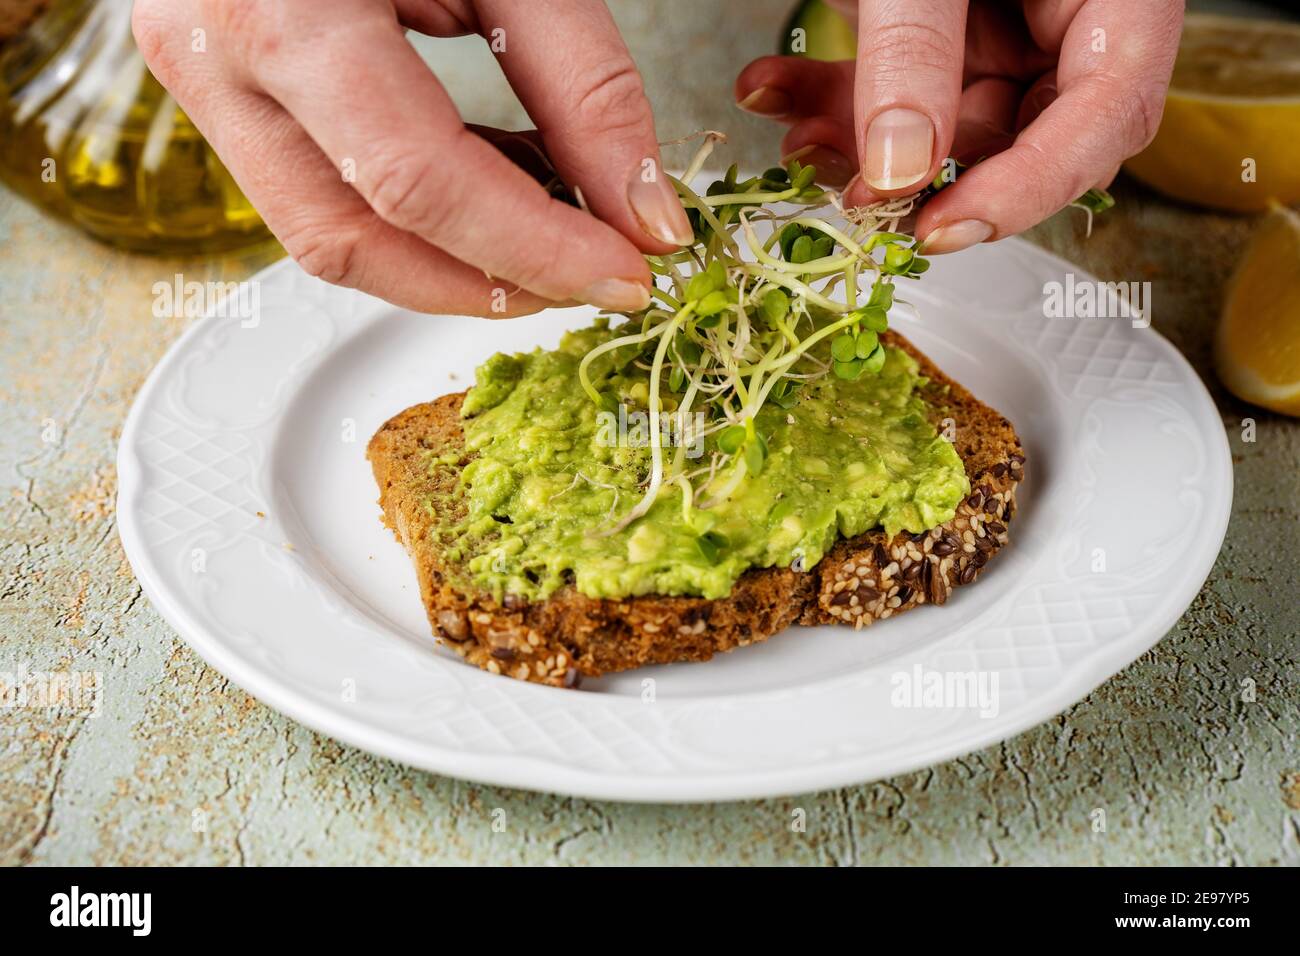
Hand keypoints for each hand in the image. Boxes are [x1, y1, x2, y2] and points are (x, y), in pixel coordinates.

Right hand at [133, 0, 692, 315]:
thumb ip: (584, 83)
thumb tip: (641, 215)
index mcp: (280, 9)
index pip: (416, 181)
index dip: (534, 249)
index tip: (623, 274)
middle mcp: (213, 58)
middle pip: (355, 241)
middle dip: (489, 283)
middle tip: (592, 273)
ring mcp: (204, 84)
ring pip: (329, 239)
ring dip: (455, 262)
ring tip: (553, 222)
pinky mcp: (226, 98)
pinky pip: (323, 197)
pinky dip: (424, 219)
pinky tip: (497, 183)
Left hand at [735, 0, 1182, 252]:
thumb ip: (918, 46)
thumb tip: (897, 168)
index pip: (1105, 118)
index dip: (1025, 189)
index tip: (940, 228)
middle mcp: (1069, 15)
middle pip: (1016, 135)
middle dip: (920, 172)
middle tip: (849, 194)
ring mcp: (1009, 20)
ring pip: (941, 119)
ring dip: (857, 137)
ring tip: (791, 126)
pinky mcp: (949, 22)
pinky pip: (900, 81)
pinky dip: (834, 91)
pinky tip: (775, 85)